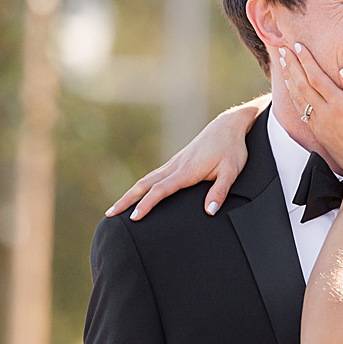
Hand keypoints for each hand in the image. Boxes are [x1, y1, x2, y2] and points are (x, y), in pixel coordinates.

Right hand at [108, 98, 263, 218]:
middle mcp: (176, 166)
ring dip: (130, 194)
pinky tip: (137, 194)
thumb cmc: (232, 149)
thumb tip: (209, 212)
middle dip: (126, 200)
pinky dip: (141, 187)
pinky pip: (153, 176)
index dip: (147, 204)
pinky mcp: (176, 162)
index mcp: (187, 171)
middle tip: (110, 214)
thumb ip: (219, 192)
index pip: (161, 190)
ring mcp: (174, 163)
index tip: (134, 217)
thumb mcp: (232, 172)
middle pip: (144, 184)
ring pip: (146, 180)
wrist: (228, 126)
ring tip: (117, 208)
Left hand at [284, 43, 342, 179]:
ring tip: (283, 64)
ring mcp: (318, 122)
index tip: (298, 46)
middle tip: (284, 49)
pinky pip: (299, 108)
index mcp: (339, 105)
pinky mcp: (316, 130)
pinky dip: (292, 94)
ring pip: (297, 96)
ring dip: (289, 78)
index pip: (317, 77)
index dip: (306, 60)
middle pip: (302, 84)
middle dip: (292, 65)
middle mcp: (324, 112)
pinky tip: (291, 87)